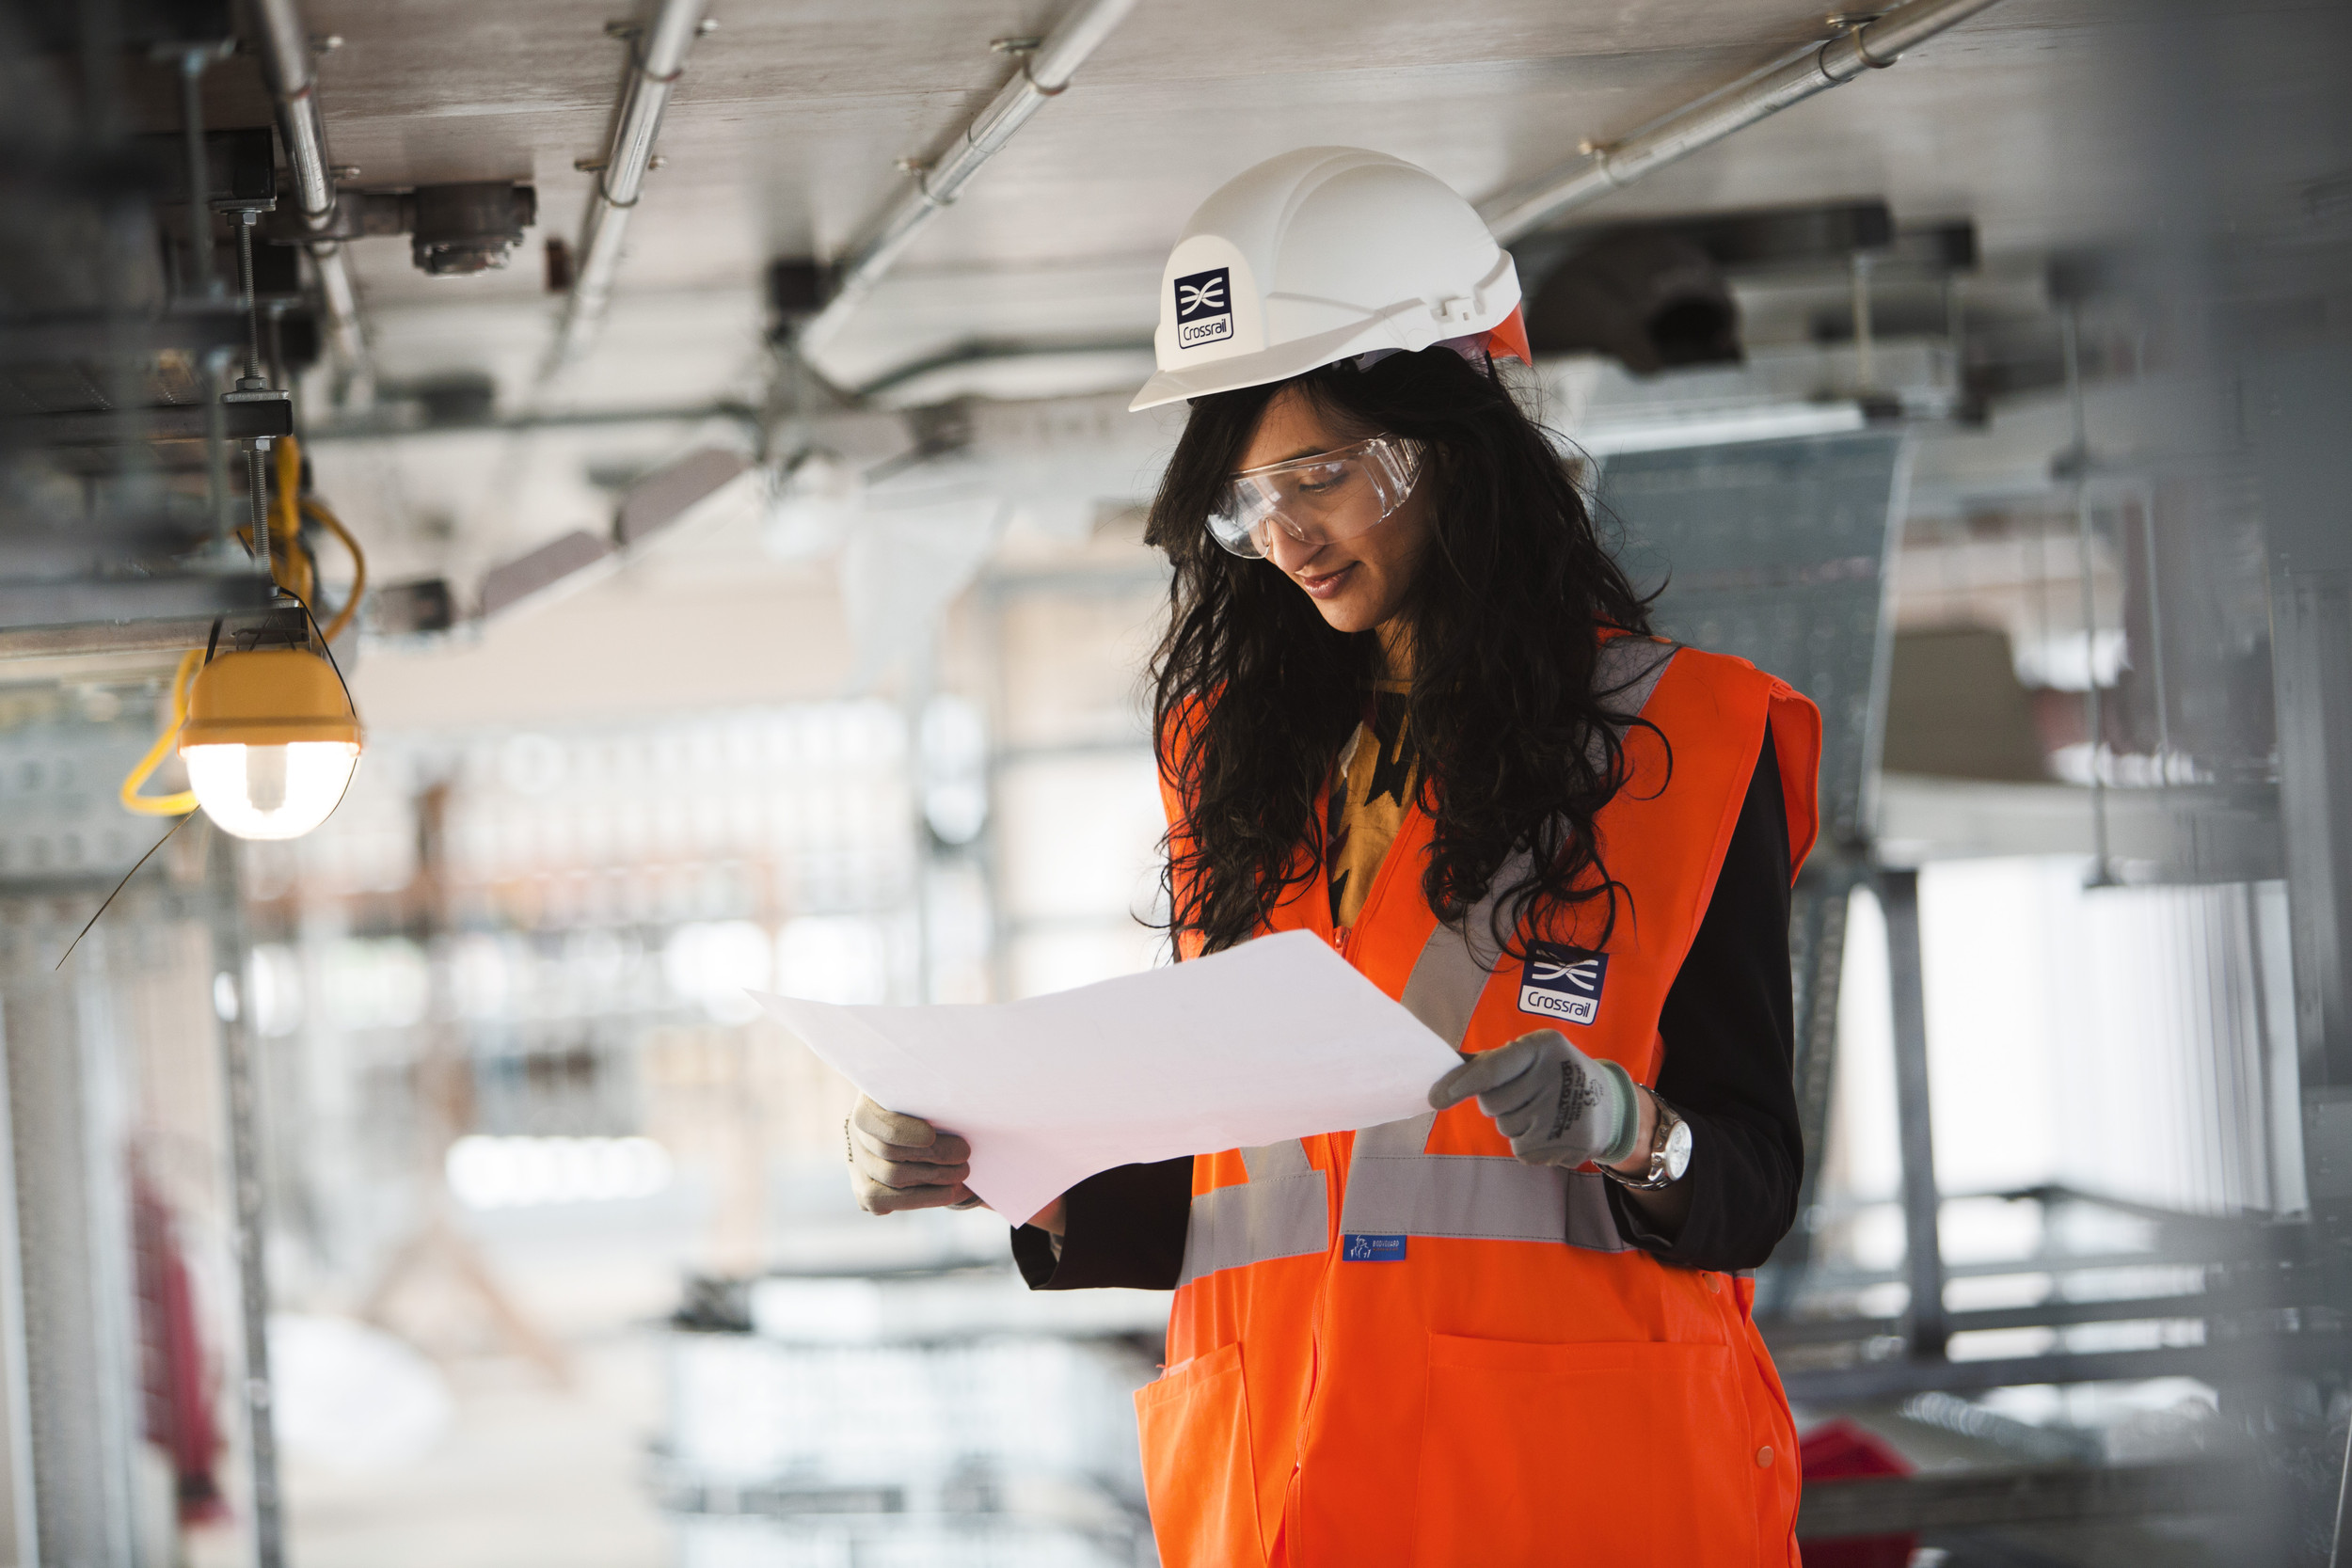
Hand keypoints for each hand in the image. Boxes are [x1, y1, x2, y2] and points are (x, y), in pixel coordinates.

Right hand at [846, 1095, 976, 1214]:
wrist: (910, 1124)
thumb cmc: (926, 1102)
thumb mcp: (924, 1091)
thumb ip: (929, 1093)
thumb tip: (955, 1095)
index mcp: (867, 1105)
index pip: (870, 1119)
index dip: (899, 1131)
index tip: (930, 1136)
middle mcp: (856, 1136)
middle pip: (888, 1153)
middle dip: (932, 1156)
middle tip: (964, 1154)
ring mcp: (858, 1166)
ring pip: (891, 1181)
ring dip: (933, 1180)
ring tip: (962, 1173)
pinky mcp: (865, 1193)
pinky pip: (889, 1202)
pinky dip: (925, 1198)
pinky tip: (951, 1192)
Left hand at [1427, 1030, 1638, 1170]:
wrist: (1609, 1104)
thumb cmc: (1554, 1074)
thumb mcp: (1528, 1056)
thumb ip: (1487, 1062)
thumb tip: (1441, 1066)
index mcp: (1542, 1046)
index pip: (1492, 1069)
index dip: (1461, 1084)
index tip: (1435, 1097)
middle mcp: (1555, 1076)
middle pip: (1492, 1103)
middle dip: (1497, 1103)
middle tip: (1523, 1095)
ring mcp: (1563, 1111)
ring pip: (1505, 1127)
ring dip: (1515, 1124)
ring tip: (1542, 1112)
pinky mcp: (1569, 1142)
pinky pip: (1521, 1150)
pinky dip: (1528, 1144)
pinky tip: (1550, 1130)